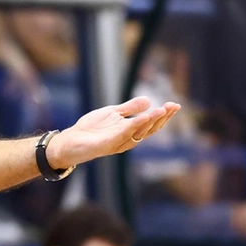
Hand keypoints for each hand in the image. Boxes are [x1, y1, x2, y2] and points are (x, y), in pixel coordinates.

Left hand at [46, 96, 180, 168]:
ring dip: (151, 121)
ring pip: (139, 133)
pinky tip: (143, 117)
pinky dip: (134, 126)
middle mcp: (128, 139)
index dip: (164, 115)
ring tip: (162, 110)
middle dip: (162, 118)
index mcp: (130, 132)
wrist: (70, 140)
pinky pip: (124, 135)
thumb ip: (129, 108)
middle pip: (150, 129)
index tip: (175, 105)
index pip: (151, 124)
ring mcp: (118, 143)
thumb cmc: (91, 129)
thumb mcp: (113, 114)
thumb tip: (148, 100)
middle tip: (173, 106)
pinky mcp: (107, 145)